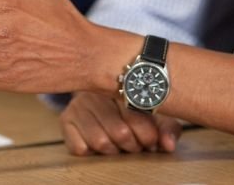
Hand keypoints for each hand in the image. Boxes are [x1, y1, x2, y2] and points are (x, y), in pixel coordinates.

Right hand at [60, 92, 181, 155]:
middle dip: (132, 145)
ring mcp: (79, 103)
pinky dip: (92, 151)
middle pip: (119, 132)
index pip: (136, 115)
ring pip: (100, 142)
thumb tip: (168, 145)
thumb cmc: (133, 103)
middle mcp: (98, 90)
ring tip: (119, 144)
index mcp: (122, 82)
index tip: (151, 141)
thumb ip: (167, 128)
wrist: (102, 90)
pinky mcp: (65, 119)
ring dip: (114, 150)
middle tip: (136, 144)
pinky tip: (99, 140)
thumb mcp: (155, 111)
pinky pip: (80, 147)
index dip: (147, 135)